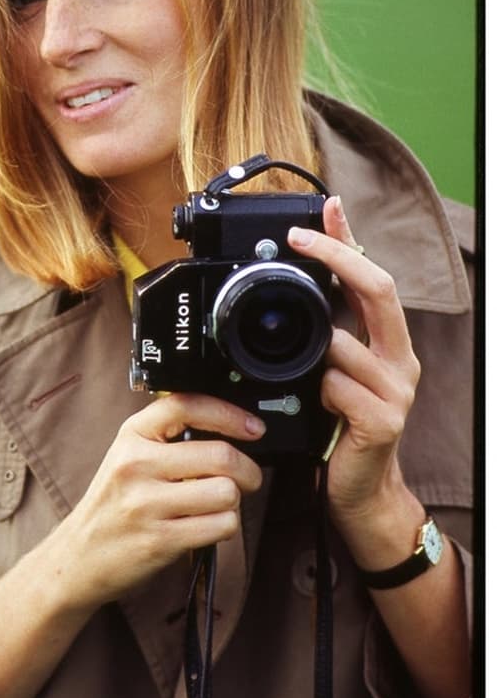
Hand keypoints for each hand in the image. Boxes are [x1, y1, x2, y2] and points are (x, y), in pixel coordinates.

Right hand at [56, 393, 264, 611]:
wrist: (79, 557)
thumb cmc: (112, 506)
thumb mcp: (128, 457)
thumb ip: (168, 439)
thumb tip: (229, 430)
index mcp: (131, 436)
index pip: (186, 406)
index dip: (228, 414)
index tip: (253, 428)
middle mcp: (136, 465)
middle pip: (220, 455)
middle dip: (247, 470)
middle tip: (247, 478)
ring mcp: (147, 504)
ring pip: (226, 493)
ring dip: (233, 502)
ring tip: (216, 506)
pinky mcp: (160, 540)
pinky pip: (221, 526)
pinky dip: (225, 526)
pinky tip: (207, 526)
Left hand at [287, 197, 420, 534]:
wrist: (360, 489)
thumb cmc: (341, 423)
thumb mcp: (332, 366)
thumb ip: (325, 325)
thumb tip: (302, 275)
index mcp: (386, 340)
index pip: (373, 276)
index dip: (350, 240)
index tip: (326, 209)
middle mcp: (398, 358)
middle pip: (379, 290)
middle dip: (338, 259)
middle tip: (298, 239)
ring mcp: (395, 389)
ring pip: (345, 343)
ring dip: (316, 351)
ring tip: (305, 374)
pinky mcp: (382, 420)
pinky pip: (339, 387)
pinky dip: (320, 390)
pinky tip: (319, 404)